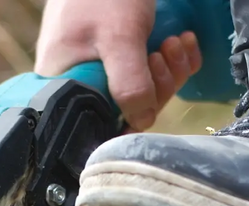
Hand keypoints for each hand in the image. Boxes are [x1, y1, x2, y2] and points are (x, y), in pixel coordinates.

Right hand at [35, 0, 201, 130]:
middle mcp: (81, 84)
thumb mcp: (118, 37)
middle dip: (156, 88)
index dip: (130, 118)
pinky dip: (174, 64)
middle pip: (126, 112)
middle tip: (163, 55)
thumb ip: (129, 84)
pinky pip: (152, 77)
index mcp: (64, 87)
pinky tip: (183, 42)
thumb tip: (141, 122)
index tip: (149, 93)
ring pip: (143, 94)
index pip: (98, 126)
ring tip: (174, 43)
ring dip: (169, 72)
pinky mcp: (124, 60)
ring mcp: (104, 72)